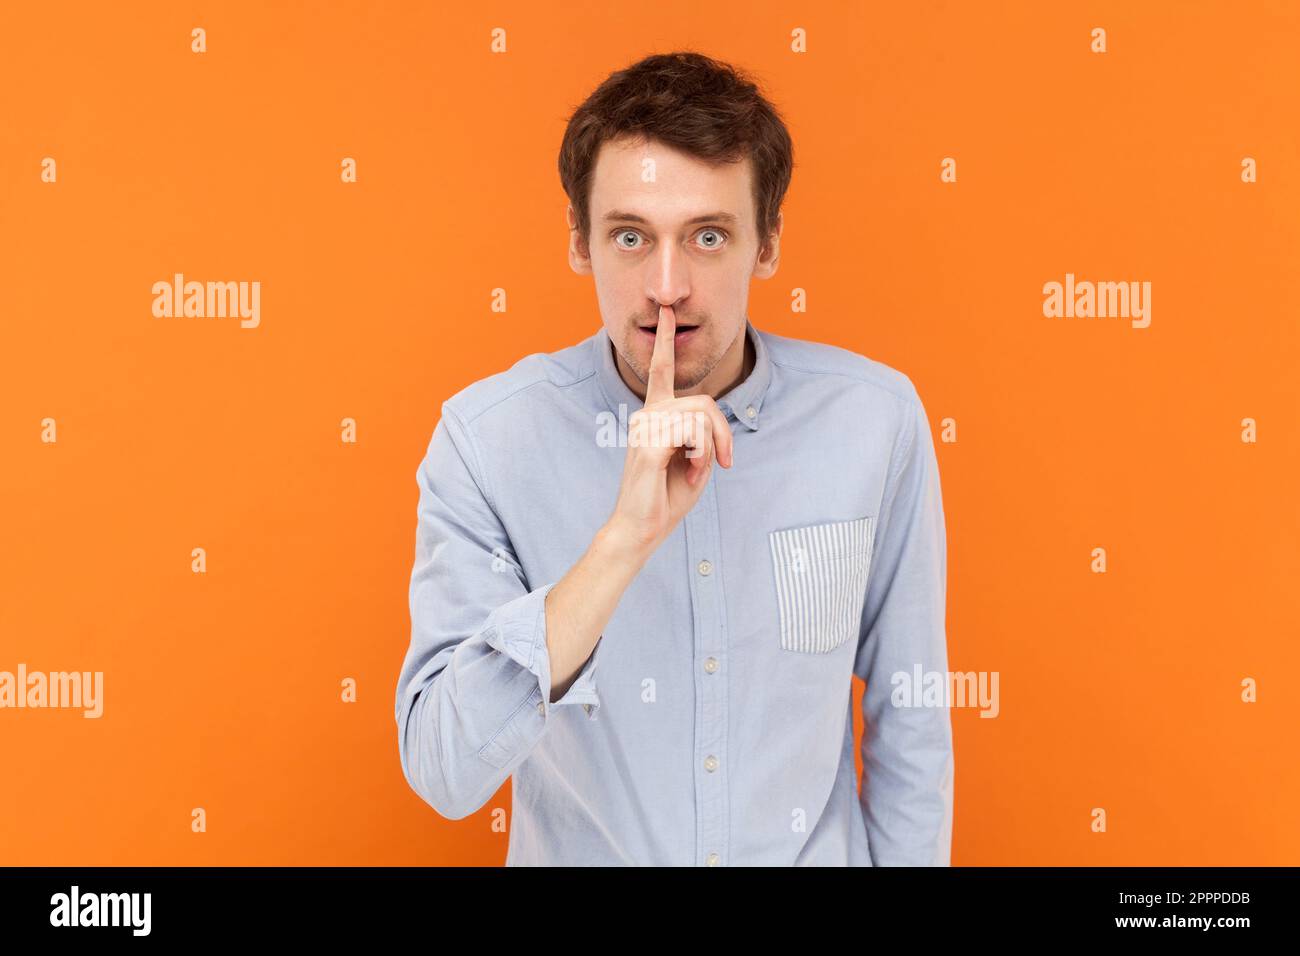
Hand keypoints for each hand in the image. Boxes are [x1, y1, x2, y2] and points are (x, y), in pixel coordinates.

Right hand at [604, 304, 734, 557]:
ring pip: (702, 415)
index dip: (666, 341)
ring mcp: (645, 426)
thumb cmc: (666, 498)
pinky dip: (701, 454)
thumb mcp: (695, 460)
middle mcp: (647, 415)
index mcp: (655, 415)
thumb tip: (708, 423)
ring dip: (711, 446)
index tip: (668, 313)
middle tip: (723, 461)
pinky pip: (693, 432)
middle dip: (723, 432)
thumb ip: (703, 434)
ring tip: (696, 469)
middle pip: (704, 401)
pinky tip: (689, 470)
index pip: (661, 371)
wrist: (641, 528)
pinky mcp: (649, 444)